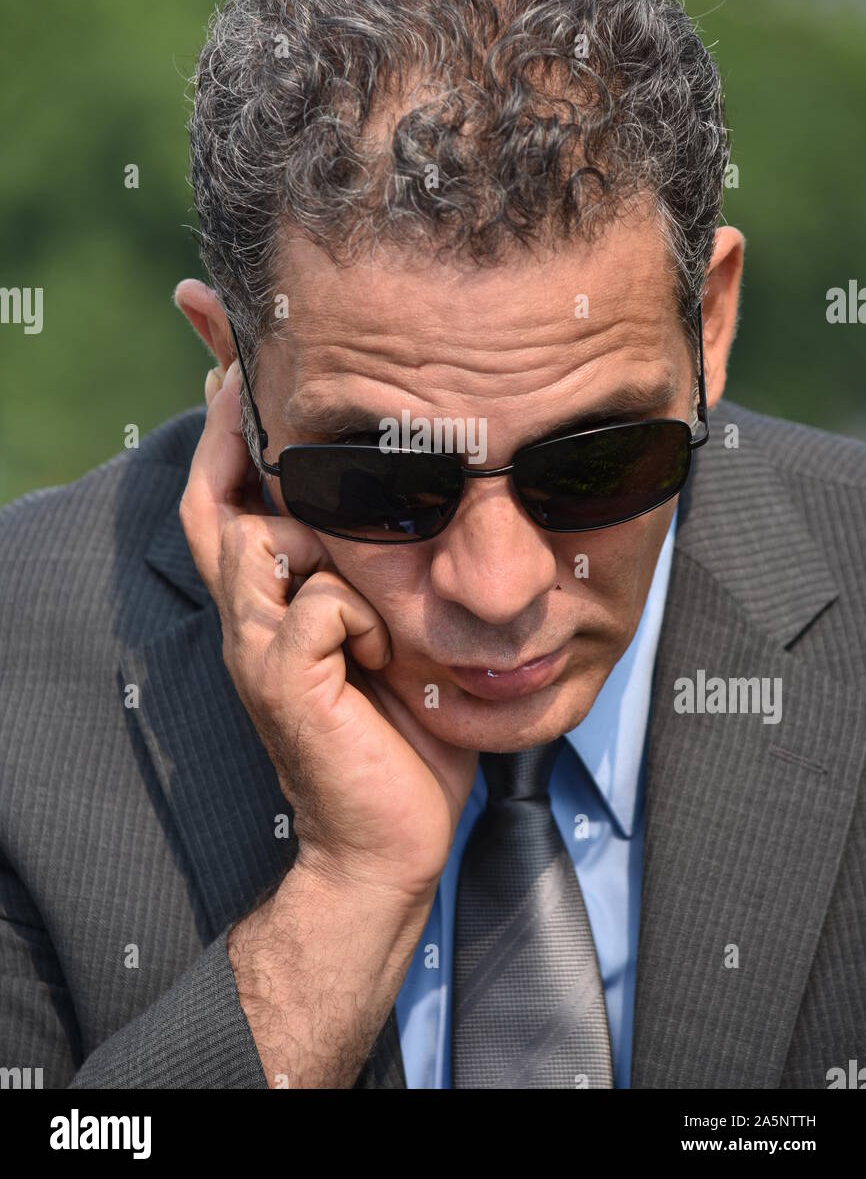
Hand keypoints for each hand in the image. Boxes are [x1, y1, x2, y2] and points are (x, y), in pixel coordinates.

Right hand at [179, 361, 476, 905]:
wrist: (391, 841)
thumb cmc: (404, 731)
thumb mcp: (397, 631)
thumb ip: (386, 569)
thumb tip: (423, 499)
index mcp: (273, 600)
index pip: (227, 496)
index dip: (223, 428)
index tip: (229, 357)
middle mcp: (250, 616)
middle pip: (215, 501)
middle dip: (227, 426)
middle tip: (241, 363)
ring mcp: (258, 649)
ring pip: (263, 540)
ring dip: (322, 526)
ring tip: (361, 528)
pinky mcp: (284, 684)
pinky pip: (318, 607)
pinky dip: (360, 611)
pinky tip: (387, 647)